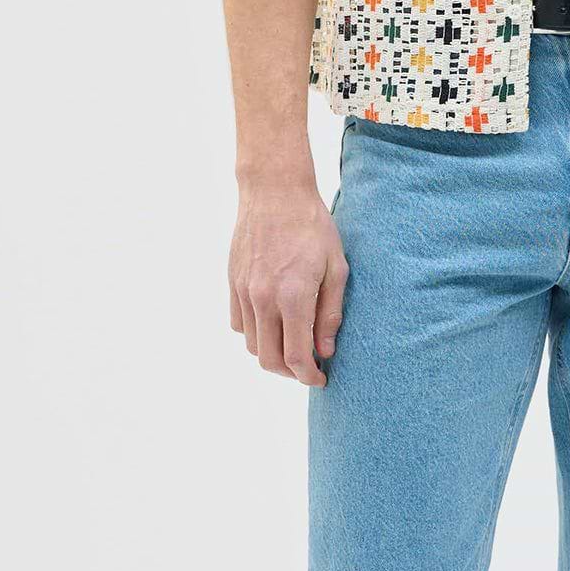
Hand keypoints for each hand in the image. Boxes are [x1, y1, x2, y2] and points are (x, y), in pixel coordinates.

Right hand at [229, 178, 347, 384]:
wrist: (274, 192)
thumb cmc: (312, 226)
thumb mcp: (336, 268)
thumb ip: (329, 313)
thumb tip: (325, 349)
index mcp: (292, 297)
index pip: (295, 356)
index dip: (308, 376)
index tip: (320, 378)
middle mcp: (263, 298)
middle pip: (269, 359)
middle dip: (290, 373)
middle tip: (308, 368)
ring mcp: (243, 291)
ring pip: (252, 345)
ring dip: (272, 354)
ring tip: (292, 345)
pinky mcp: (233, 282)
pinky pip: (239, 323)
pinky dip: (255, 333)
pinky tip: (273, 324)